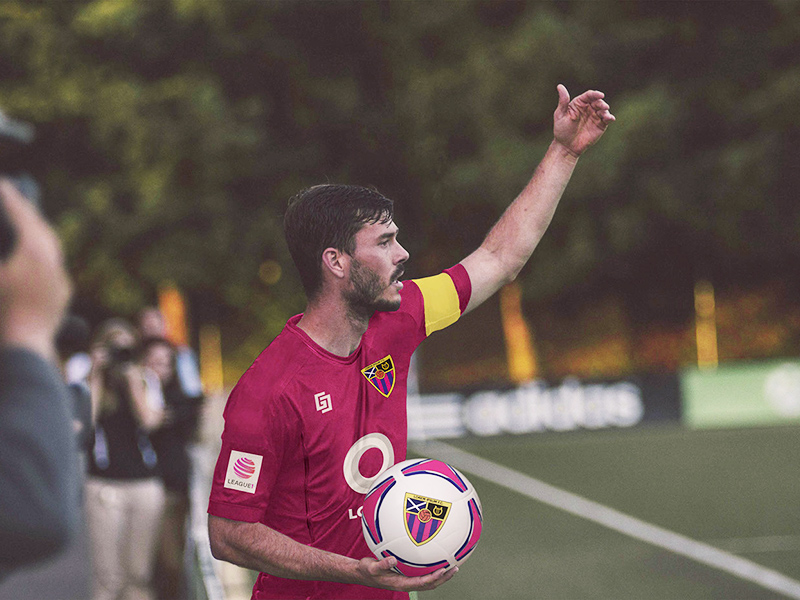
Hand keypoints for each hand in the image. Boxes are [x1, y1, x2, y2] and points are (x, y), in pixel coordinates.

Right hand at [0, 180, 70, 359]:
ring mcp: (59, 281)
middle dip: (25, 211)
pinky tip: (30, 257)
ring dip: (34, 233)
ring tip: (20, 224)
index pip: (21, 214)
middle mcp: (53, 263)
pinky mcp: (60, 297)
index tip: (2, 182)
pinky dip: (39, 256)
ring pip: (50, 248)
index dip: (9, 196)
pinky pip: (51, 268)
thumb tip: (6, 236)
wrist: (21, 354)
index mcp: (35, 251)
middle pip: (41, 228)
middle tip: (12, 197)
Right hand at [355, 556, 456, 591]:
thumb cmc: (366, 570)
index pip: (421, 583)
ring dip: (441, 575)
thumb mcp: (370, 567)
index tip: (443, 570)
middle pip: (430, 584)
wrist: (363, 573)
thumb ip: (382, 564)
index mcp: (400, 583)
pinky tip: (436, 557)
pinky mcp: (407, 574)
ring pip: (428, 580)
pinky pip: (422, 572)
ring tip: (452, 565)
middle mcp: (406, 583)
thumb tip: (392, 559)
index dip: (433, 578)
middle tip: (455, 568)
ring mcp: (407, 579)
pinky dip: (432, 568)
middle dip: (443, 578)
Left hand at [553, 84, 614, 156]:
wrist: (567, 146)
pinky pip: (607, 119)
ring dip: (605, 110)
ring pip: (604, 109)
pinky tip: (610, 118)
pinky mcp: (601, 125)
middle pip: (598, 101)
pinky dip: (610, 117)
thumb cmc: (561, 130)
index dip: (595, 94)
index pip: (589, 95)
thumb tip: (560, 86)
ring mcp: (595, 116)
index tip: (600, 95)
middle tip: (603, 107)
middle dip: (601, 103)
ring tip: (604, 114)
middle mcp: (588, 108)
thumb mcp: (560, 115)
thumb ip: (563, 101)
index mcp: (579, 103)